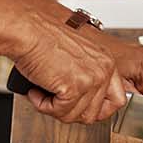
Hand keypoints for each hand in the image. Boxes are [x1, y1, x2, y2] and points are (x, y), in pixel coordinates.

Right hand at [11, 18, 126, 124]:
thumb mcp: (74, 50)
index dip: (96, 109)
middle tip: (55, 101)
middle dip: (70, 111)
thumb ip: (84, 72)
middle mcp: (103, 69)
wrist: (26, 27)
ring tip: (42, 91)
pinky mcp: (73, 88)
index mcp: (105, 59)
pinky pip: (59, 112)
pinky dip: (42, 105)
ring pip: (75, 115)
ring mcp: (90, 79)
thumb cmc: (42, 32)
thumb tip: (80, 95)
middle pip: (94, 112)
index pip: (116, 99)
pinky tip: (36, 90)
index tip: (81, 107)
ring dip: (54, 108)